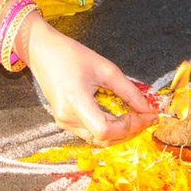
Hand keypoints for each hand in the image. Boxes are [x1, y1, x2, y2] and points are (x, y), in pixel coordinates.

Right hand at [23, 17, 157, 145]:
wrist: (42, 51)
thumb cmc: (70, 55)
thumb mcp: (105, 68)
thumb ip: (128, 90)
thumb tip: (147, 107)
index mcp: (75, 101)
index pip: (106, 130)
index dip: (131, 126)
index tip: (148, 115)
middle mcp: (67, 117)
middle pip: (105, 138)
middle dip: (130, 130)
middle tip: (147, 117)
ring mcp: (63, 122)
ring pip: (98, 139)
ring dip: (120, 132)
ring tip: (137, 117)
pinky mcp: (63, 121)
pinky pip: (90, 132)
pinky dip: (108, 128)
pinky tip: (120, 117)